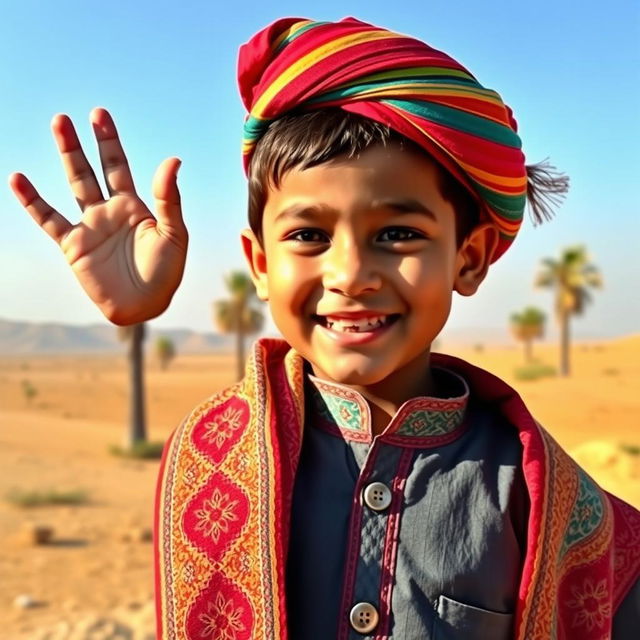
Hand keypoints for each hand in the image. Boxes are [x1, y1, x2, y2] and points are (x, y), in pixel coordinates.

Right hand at [8, 108, 187, 324]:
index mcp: (134, 207)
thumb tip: (172, 159)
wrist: (145, 305)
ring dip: (65, 158)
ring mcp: (89, 226)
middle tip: (66, 117)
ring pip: (73, 186)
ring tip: (55, 128)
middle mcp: (109, 211)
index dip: (109, 141)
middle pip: (92, 170)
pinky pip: (48, 219)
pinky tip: (17, 179)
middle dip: (81, 144)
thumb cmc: (165, 272)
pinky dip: (33, 200)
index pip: (119, 167)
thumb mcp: (173, 233)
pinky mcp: (73, 246)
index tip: (99, 115)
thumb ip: (169, 198)